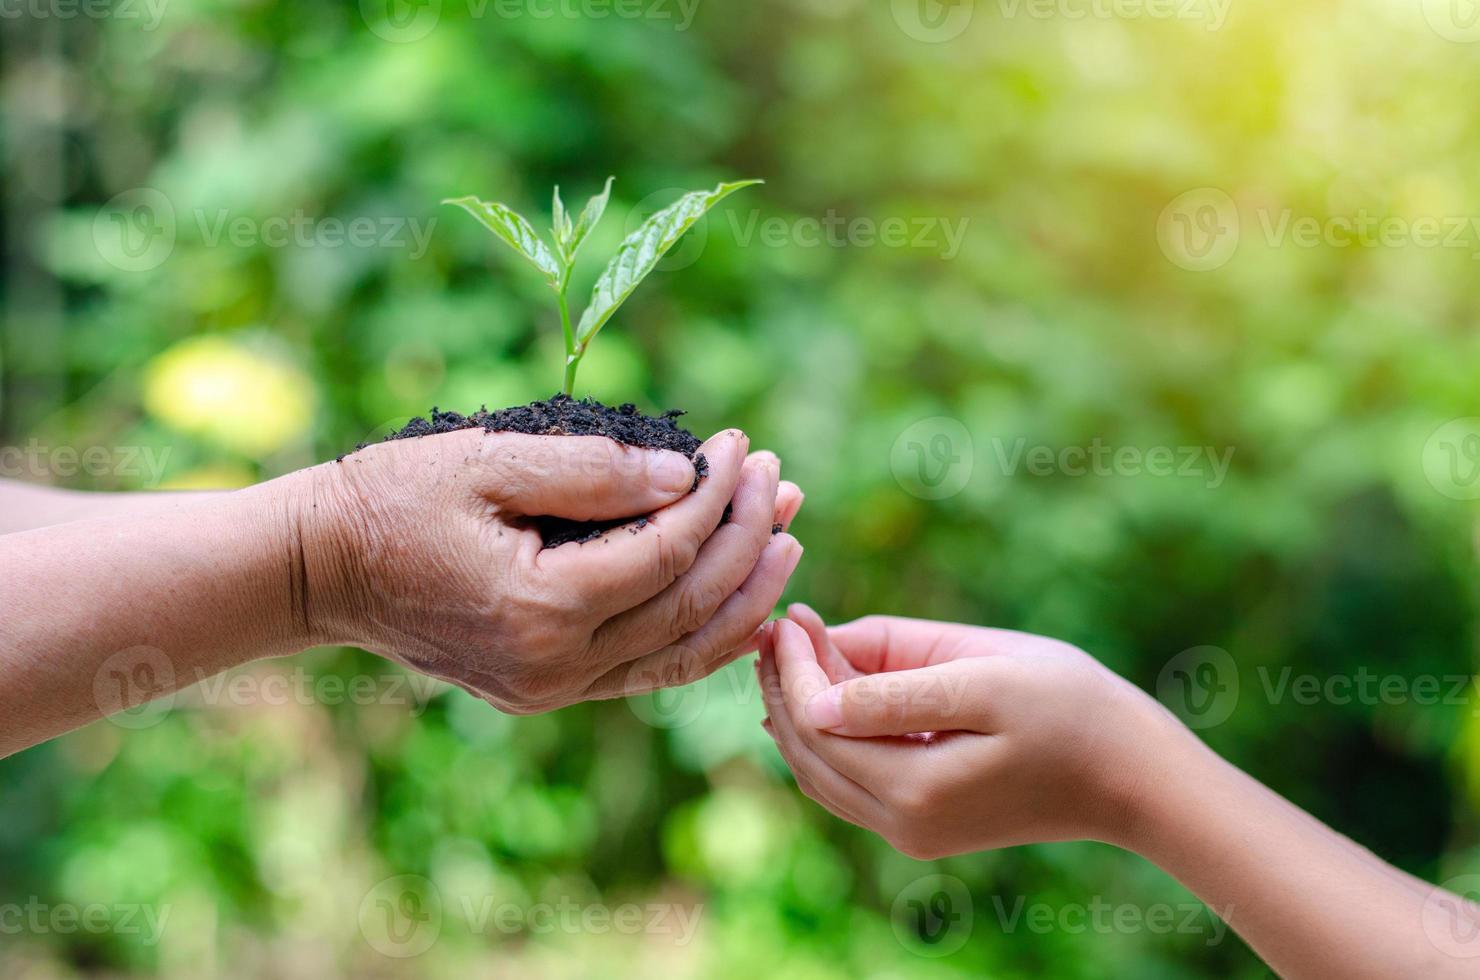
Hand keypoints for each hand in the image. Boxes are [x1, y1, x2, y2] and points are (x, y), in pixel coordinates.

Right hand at [299, 426, 803, 713]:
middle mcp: (556, 666)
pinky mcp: (547, 690)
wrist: (322, 569)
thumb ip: (592, 469)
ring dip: (743, 595)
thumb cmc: (392, 500)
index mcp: (541, 608)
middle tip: (781, 481)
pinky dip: (701, 638)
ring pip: (680, 654)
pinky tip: (740, 605)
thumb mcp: (487, 461)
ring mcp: (552, 688)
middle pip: (689, 607)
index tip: (742, 445)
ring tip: (785, 538)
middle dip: (745, 539)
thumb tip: (687, 477)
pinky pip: (646, 671)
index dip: (716, 495)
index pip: (666, 552)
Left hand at [757, 606, 1181, 858]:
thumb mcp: (983, 678)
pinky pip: (849, 784)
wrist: (1136, 775)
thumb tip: (811, 674)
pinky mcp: (925, 826)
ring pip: (821, 771)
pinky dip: (827, 738)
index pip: (817, 721)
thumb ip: (894, 682)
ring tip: (793, 650)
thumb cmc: (1071, 709)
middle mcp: (904, 823)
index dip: (793, 664)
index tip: (790, 611)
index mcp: (915, 788)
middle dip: (784, 685)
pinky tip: (825, 692)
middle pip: (808, 750)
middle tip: (780, 623)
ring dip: (797, 712)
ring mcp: (913, 832)